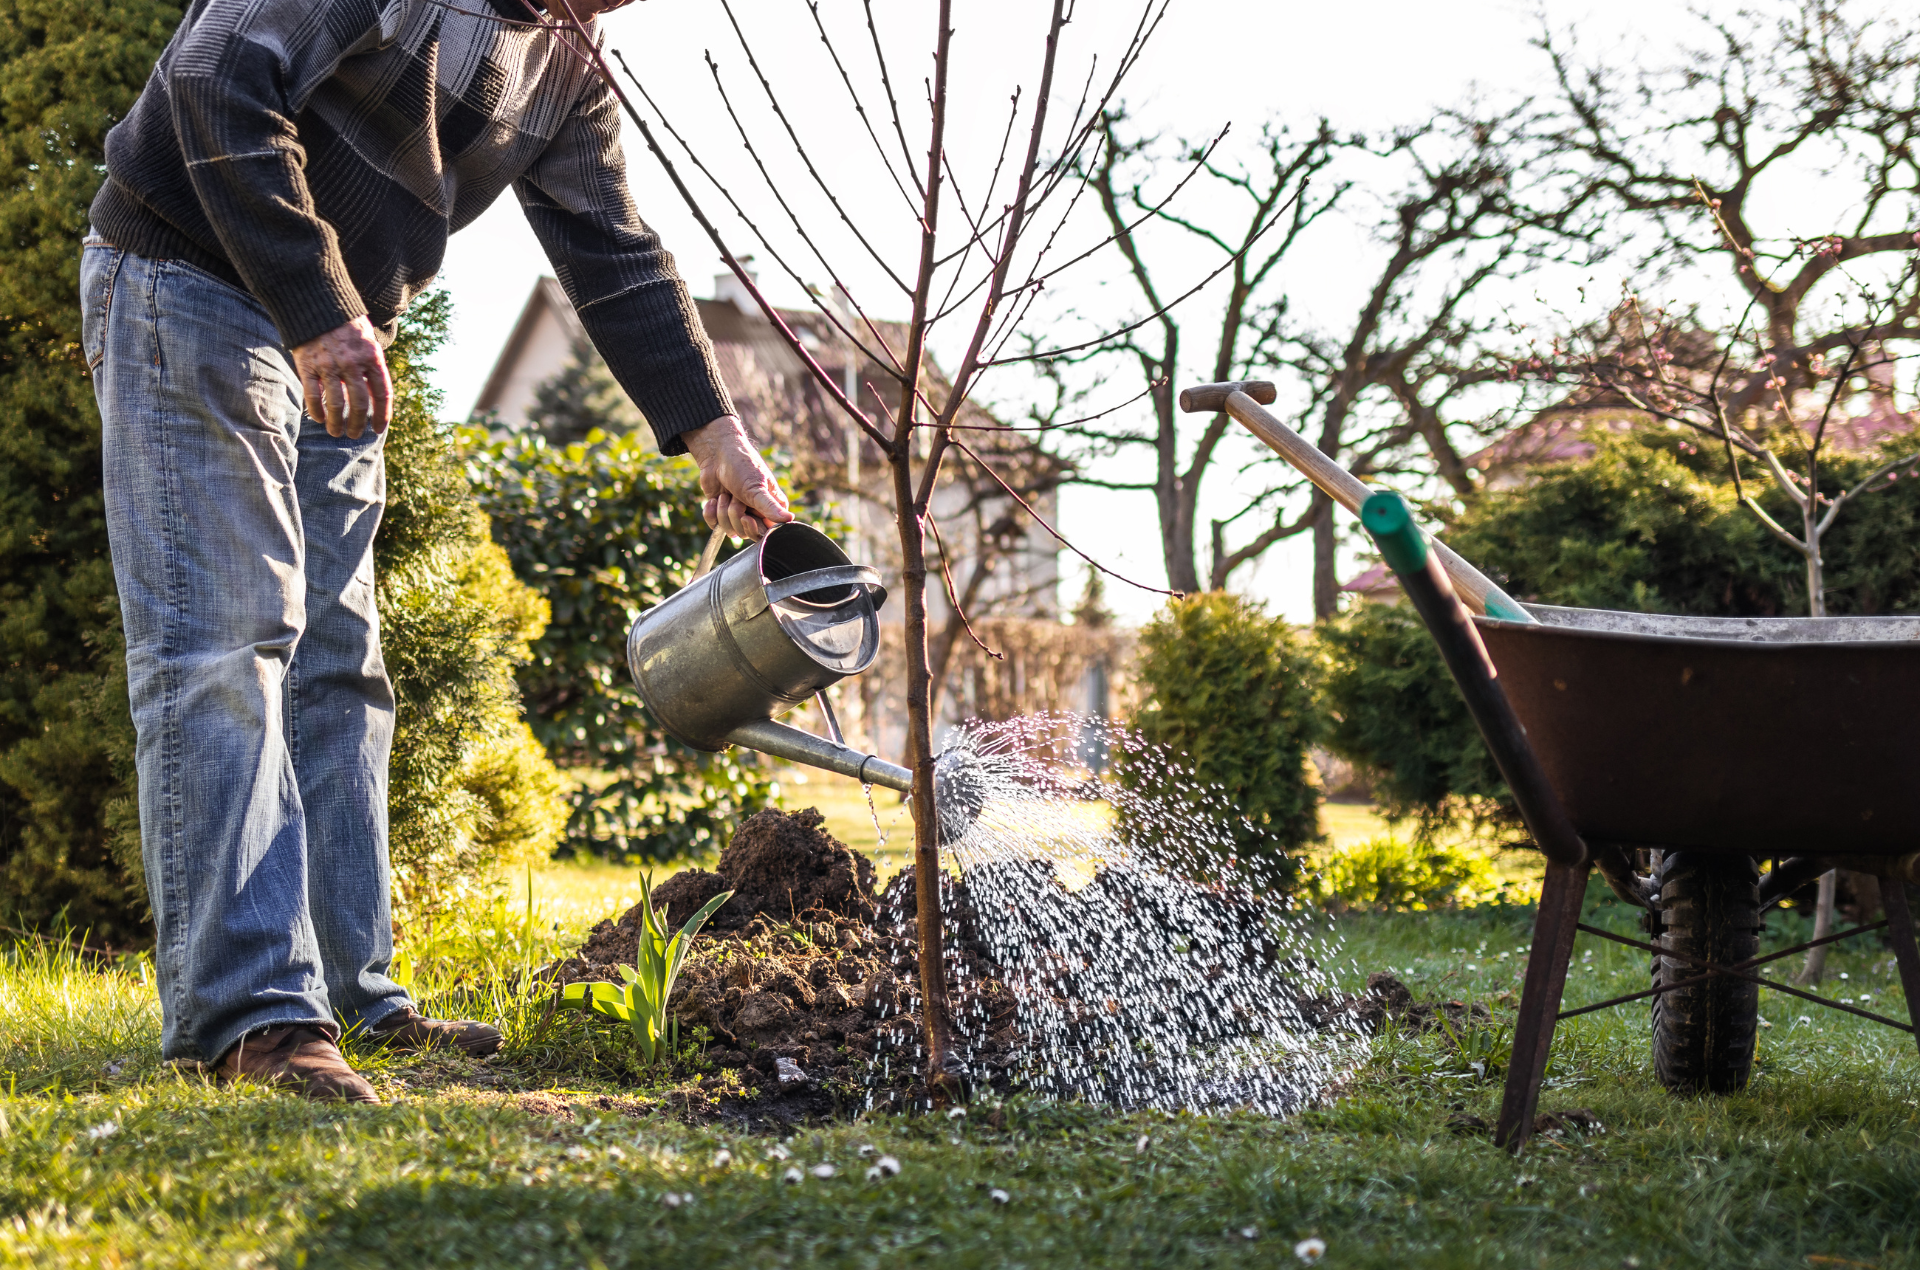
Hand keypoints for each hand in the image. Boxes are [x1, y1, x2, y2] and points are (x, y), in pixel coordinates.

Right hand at [291, 315, 392, 438]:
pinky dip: (317, 411)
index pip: (382, 394)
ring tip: (336, 433)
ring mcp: (329, 364)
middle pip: (359, 403)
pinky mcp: (307, 365)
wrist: (317, 303)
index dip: (382, 415)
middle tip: (354, 435)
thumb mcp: (368, 342)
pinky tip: (319, 419)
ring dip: (337, 423)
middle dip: (358, 424)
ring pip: (336, 404)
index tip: (378, 429)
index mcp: (372, 357)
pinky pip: (313, 395)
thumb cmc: (346, 326)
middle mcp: (352, 363)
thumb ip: (371, 367)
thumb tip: (373, 398)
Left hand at [681, 416, 793, 539]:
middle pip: (745, 533)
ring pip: (728, 530)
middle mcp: (756, 513)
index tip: (746, 517)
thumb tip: (789, 520)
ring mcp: (737, 513)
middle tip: (735, 497)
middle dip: (735, 514)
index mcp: (771, 508)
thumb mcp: (757, 488)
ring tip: (725, 493)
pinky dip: (711, 512)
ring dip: (722, 510)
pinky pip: (714, 525)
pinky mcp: (721, 512)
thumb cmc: (742, 466)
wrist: (717, 453)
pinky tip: (714, 498)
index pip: (765, 532)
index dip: (753, 528)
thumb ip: (771, 507)